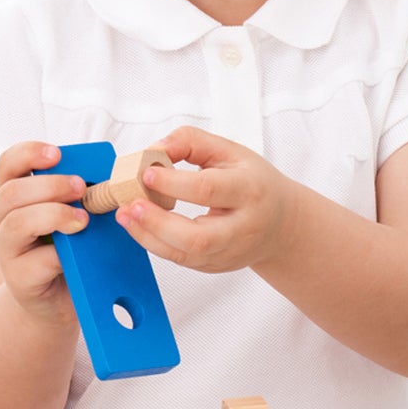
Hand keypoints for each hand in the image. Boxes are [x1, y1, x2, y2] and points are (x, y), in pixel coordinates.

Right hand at [0, 142, 88, 324]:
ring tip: (82, 220)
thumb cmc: (70, 248)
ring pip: (16, 223)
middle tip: (81, 188)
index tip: (56, 153)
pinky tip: (74, 254)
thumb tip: (111, 178)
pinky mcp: (19, 278)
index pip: (9, 164)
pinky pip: (35, 261)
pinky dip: (58, 254)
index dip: (28, 153)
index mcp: (16, 196)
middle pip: (11, 192)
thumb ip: (84, 195)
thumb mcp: (76, 214)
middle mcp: (2, 219)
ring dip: (54, 215)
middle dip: (50, 186)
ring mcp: (7, 249)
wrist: (61, 297)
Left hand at [114, 127, 297, 274]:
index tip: (146, 173)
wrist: (280, 222)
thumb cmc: (253, 182)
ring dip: (149, 236)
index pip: (208, 189)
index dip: (173, 183)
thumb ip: (191, 142)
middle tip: (132, 204)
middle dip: (158, 223)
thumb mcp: (230, 152)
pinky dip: (156, 244)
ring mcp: (230, 251)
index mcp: (250, 190)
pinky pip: (182, 261)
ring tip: (126, 216)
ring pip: (187, 255)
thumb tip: (155, 149)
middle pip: (198, 237)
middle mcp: (243, 226)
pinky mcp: (217, 266)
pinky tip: (140, 227)